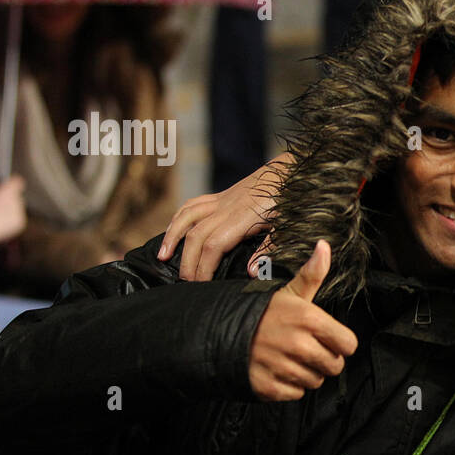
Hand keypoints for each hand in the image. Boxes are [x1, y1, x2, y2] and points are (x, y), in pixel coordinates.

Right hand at [159, 152, 292, 280]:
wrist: (291, 169)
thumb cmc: (291, 200)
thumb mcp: (286, 226)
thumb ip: (268, 248)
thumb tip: (249, 272)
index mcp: (241, 219)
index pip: (213, 247)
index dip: (203, 267)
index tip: (201, 285)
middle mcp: (225, 208)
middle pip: (195, 236)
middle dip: (187, 261)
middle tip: (184, 282)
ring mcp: (221, 200)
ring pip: (187, 217)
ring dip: (172, 236)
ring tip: (162, 256)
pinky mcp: (221, 195)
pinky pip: (192, 205)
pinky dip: (179, 218)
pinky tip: (174, 230)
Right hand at [248, 240, 358, 400]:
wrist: (217, 332)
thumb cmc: (260, 312)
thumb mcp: (288, 291)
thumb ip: (312, 274)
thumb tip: (324, 246)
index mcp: (309, 319)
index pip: (349, 345)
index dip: (339, 343)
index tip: (325, 338)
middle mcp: (298, 344)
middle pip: (334, 366)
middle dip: (323, 360)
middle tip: (304, 349)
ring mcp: (282, 367)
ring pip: (315, 381)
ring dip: (306, 373)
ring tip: (287, 357)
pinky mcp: (268, 387)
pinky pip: (296, 394)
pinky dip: (288, 386)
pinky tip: (275, 370)